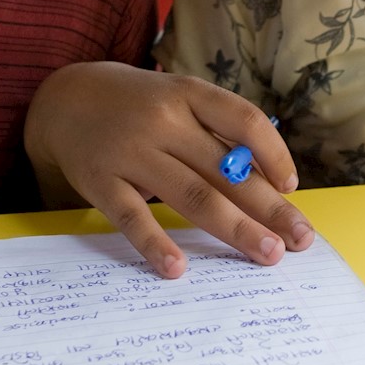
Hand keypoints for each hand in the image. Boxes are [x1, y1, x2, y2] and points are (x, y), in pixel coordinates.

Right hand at [25, 61, 314, 276]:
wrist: (64, 99)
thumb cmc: (139, 106)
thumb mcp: (178, 100)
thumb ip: (217, 134)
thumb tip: (271, 183)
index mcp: (188, 94)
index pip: (244, 120)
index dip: (274, 155)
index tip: (292, 187)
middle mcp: (163, 120)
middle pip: (226, 169)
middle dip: (269, 207)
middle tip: (300, 240)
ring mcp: (130, 151)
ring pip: (192, 194)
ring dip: (235, 227)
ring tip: (267, 254)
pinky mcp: (100, 181)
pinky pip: (133, 217)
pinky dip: (155, 243)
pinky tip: (177, 269)